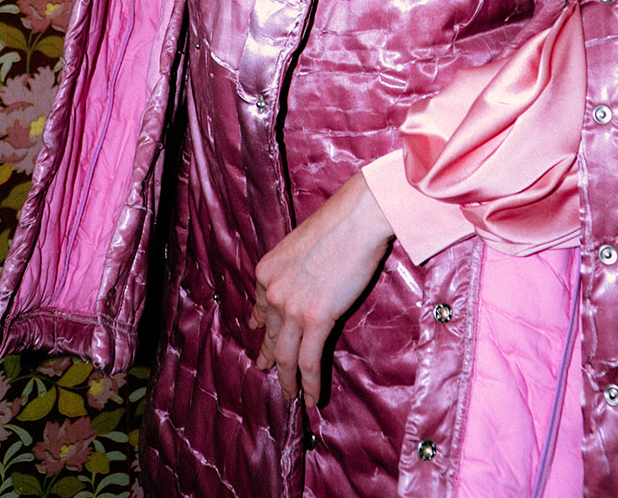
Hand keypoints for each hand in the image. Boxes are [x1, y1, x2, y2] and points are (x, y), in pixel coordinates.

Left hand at [249, 174, 393, 404]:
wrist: (357, 218)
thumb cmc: (337, 224)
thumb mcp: (299, 246)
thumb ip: (290, 271)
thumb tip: (295, 288)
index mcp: (266, 271)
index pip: (260, 309)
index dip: (261, 330)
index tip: (262, 340)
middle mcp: (272, 291)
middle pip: (270, 336)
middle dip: (269, 358)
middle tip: (268, 372)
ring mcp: (291, 308)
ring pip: (286, 357)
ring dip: (288, 381)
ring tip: (291, 396)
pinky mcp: (316, 319)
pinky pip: (309, 362)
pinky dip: (310, 384)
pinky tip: (313, 398)